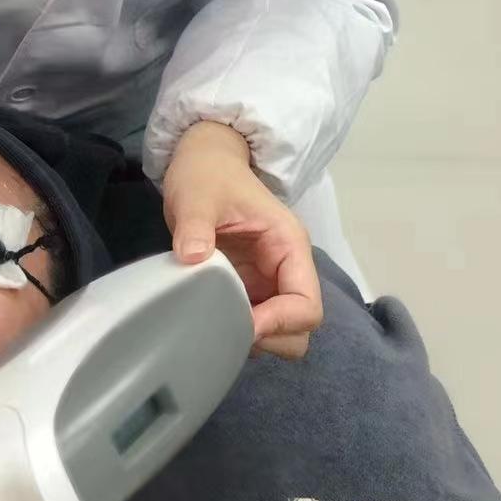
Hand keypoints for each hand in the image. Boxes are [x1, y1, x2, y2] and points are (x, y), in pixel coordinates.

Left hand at [162, 120, 323, 358]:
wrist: (202, 162)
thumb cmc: (207, 174)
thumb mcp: (197, 195)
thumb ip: (196, 225)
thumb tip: (193, 257)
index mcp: (288, 245)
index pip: (306, 304)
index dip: (279, 323)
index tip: (241, 325)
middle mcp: (286, 267)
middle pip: (301, 327)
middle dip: (271, 337)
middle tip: (227, 331)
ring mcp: (267, 280)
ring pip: (281, 332)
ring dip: (256, 339)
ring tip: (217, 327)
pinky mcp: (247, 286)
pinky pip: (255, 322)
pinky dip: (239, 332)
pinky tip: (212, 322)